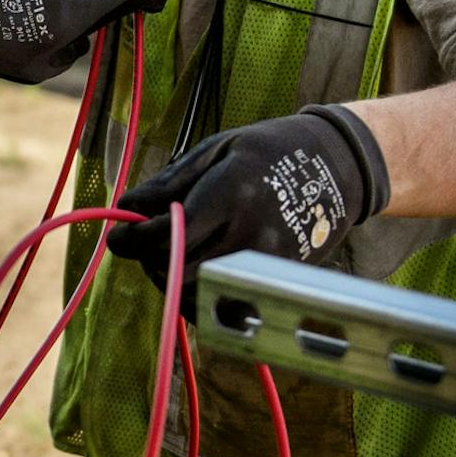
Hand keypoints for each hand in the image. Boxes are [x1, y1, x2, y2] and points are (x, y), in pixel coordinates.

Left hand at [108, 105, 391, 310]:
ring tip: (169, 258)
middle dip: (151, 261)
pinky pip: (228, 306)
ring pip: (202, 296)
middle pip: (180, 270)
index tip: (118, 236)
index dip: (134, 239)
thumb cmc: (268, 151)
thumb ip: (170, 183)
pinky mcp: (280, 281)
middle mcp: (251, 234)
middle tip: (143, 246)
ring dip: (173, 282)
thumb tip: (125, 204)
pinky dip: (202, 297)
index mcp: (231, 195)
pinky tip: (195, 273)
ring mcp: (269, 263)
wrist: (337, 167)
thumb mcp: (216, 150)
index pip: (168, 234)